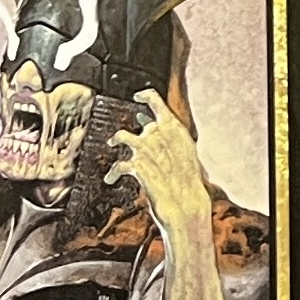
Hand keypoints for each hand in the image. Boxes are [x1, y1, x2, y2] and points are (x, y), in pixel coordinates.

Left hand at [107, 91, 210, 220]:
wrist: (185, 203)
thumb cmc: (189, 181)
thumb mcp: (185, 153)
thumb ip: (170, 138)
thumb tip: (151, 124)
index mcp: (174, 127)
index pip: (156, 101)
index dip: (145, 96)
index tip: (137, 97)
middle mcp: (158, 133)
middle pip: (141, 123)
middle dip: (139, 130)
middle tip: (128, 136)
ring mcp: (146, 148)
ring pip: (121, 136)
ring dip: (116, 139)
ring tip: (112, 143)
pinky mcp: (135, 165)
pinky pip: (117, 166)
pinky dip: (112, 173)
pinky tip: (110, 179)